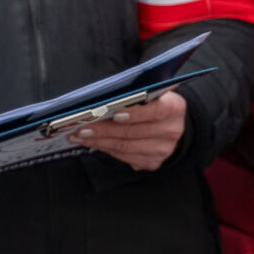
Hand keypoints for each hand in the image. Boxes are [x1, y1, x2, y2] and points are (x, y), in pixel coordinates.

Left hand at [68, 90, 188, 171]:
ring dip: (98, 140)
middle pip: (134, 132)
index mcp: (174, 108)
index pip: (155, 111)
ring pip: (125, 147)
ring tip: (79, 135)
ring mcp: (163, 149)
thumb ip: (135, 93)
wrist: (170, 122)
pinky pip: (124, 156)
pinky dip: (105, 148)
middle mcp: (172, 130)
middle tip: (81, 126)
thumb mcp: (150, 91)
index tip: (113, 112)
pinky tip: (90, 142)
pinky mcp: (152, 161)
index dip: (134, 113)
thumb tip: (104, 100)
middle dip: (104, 129)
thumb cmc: (154, 101)